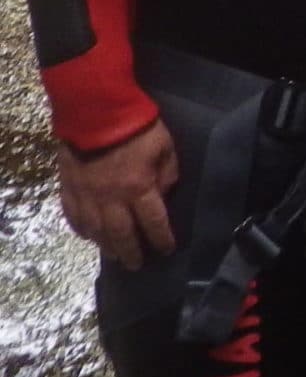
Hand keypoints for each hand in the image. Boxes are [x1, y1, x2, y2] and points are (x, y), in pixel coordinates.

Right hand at [58, 123, 180, 270]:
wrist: (96, 111)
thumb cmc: (138, 127)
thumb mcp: (166, 148)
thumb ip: (167, 174)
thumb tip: (163, 194)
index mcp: (139, 188)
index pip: (153, 222)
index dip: (161, 239)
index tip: (166, 250)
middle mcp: (111, 198)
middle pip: (122, 234)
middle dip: (131, 252)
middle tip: (136, 265)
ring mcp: (86, 194)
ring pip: (95, 230)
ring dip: (106, 246)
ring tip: (113, 255)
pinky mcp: (68, 187)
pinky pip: (73, 215)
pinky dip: (81, 229)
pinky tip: (87, 236)